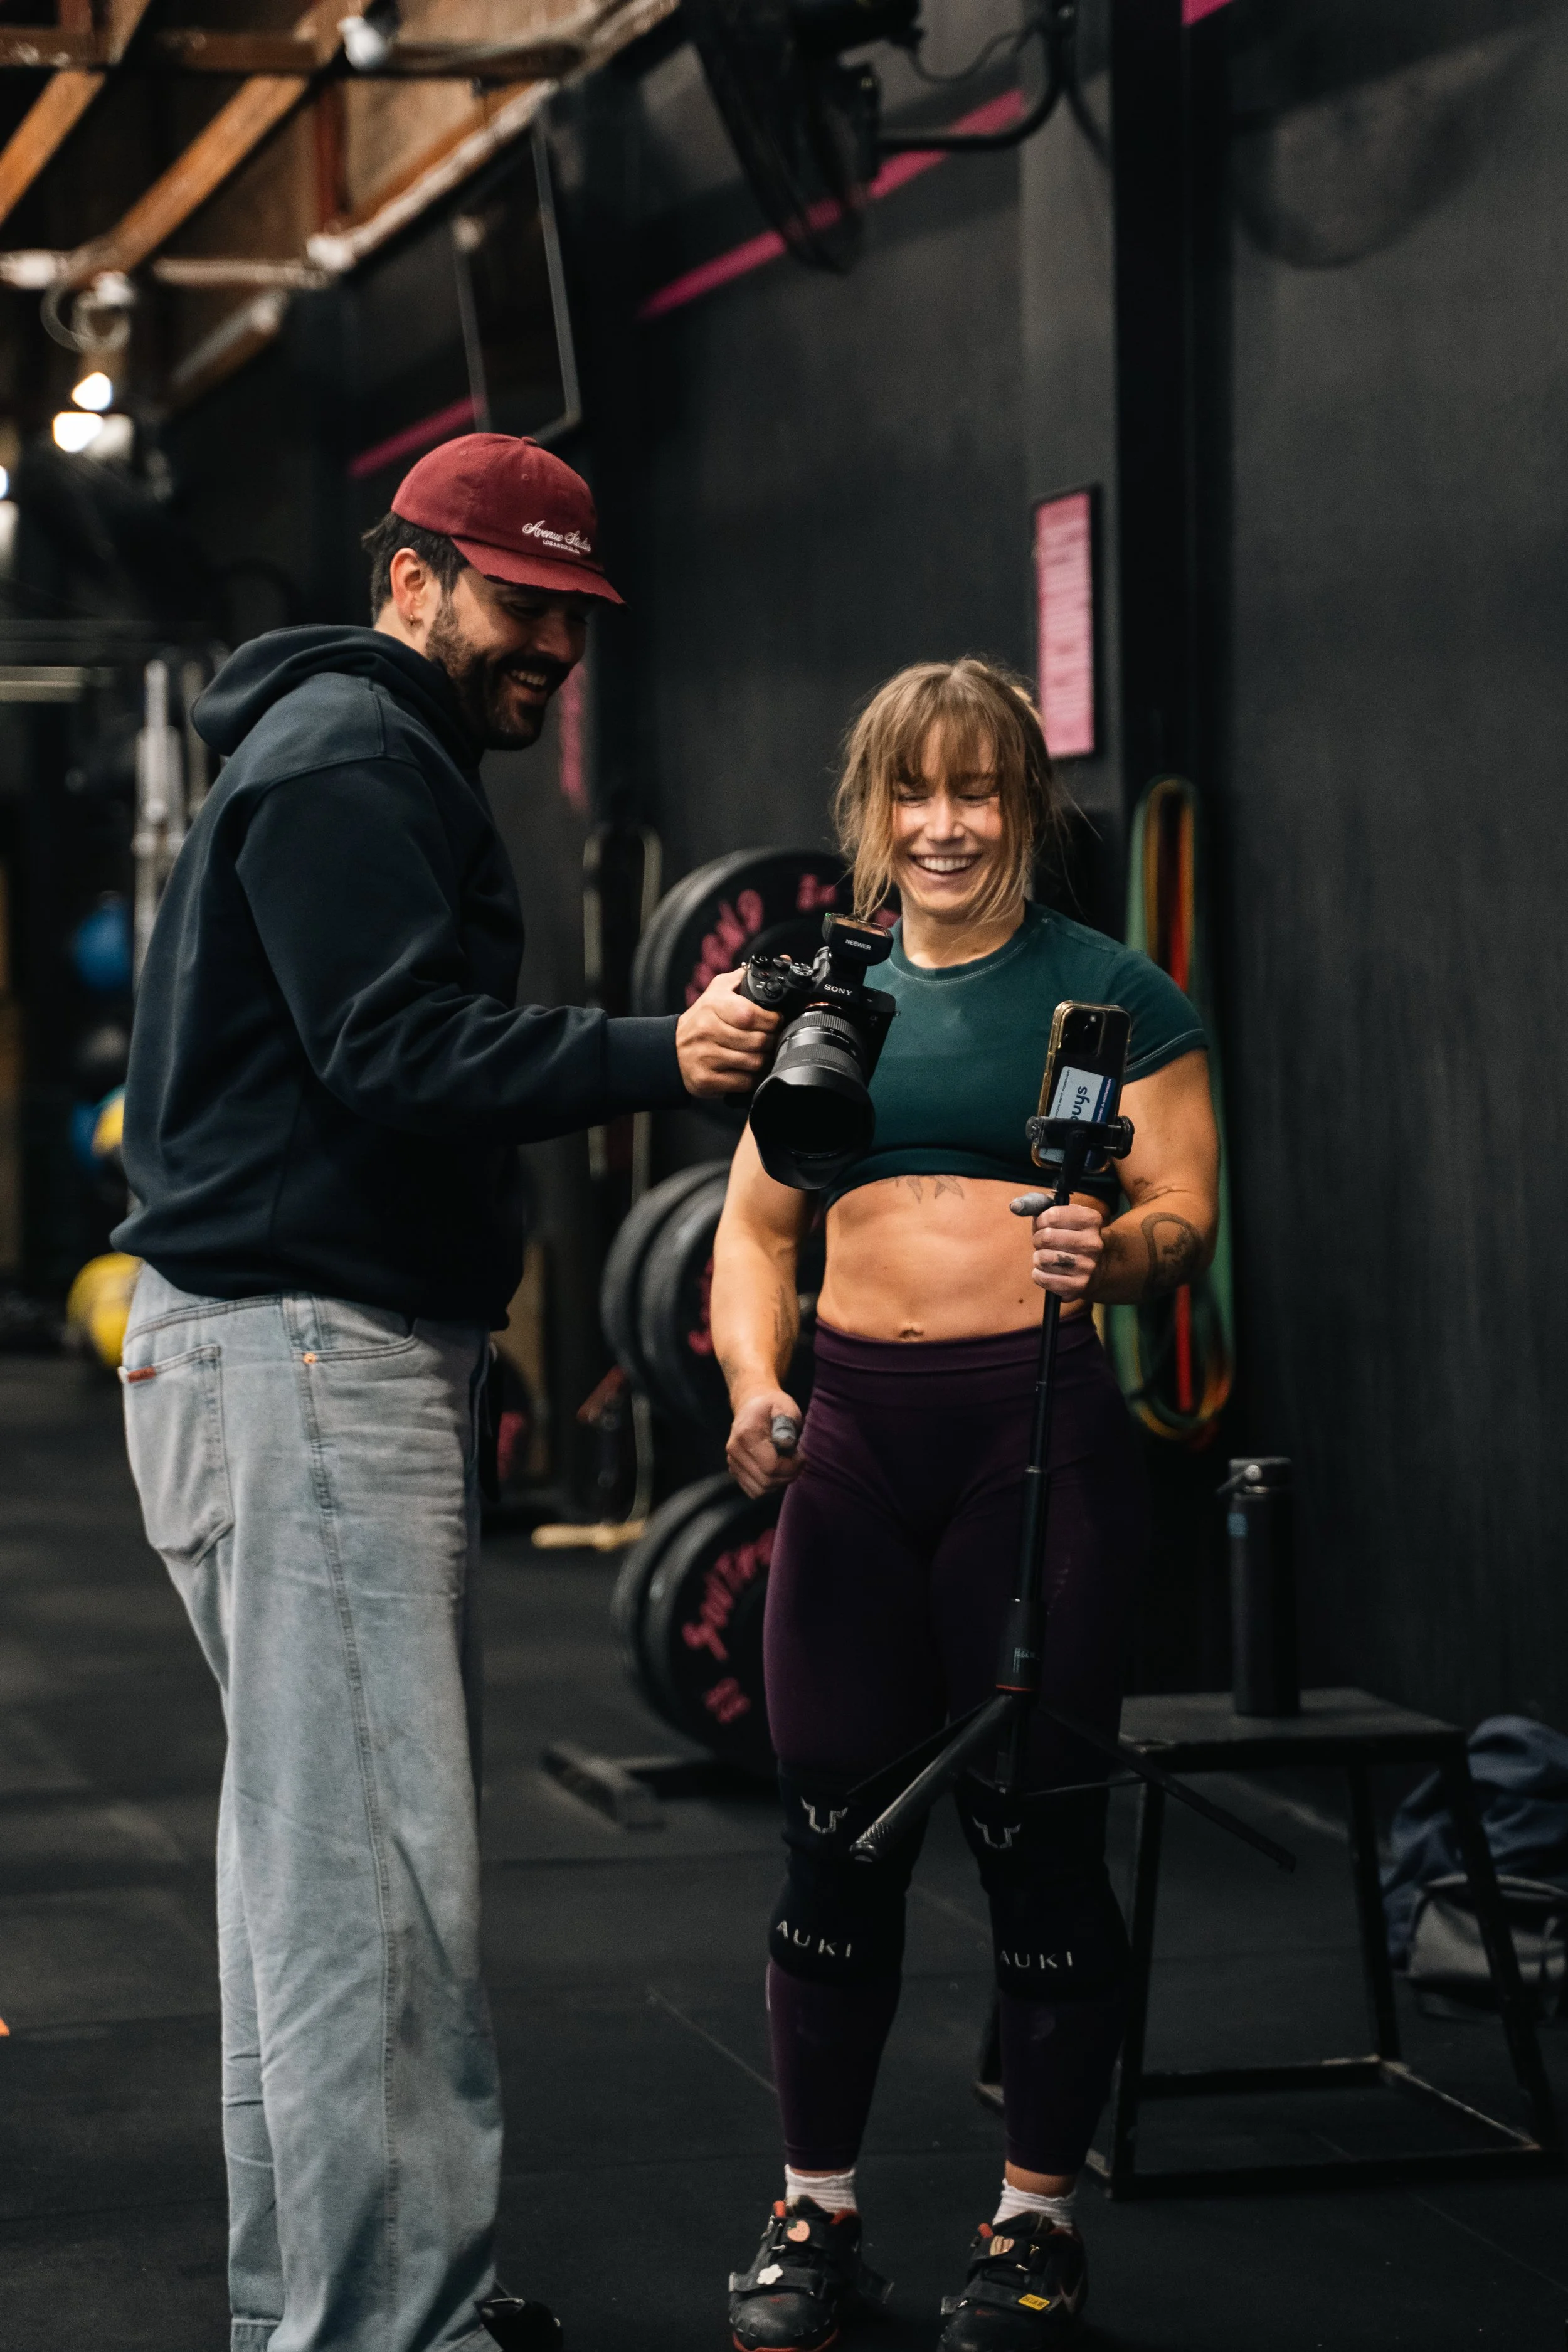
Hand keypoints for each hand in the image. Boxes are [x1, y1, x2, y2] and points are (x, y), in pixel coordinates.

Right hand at [676, 970, 778, 1098]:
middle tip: (770, 1039)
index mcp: (712, 1006)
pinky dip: (752, 1078)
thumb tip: (782, 961)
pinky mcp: (707, 1080)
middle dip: (771, 1041)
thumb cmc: (701, 1020)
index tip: (775, 1021)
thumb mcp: (718, 991)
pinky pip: (744, 1082)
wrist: (670, 1051)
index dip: (770, 1020)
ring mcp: (706, 1057)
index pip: (750, 1015)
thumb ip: (745, 978)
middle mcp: (707, 1031)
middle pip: (757, 1041)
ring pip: (754, 1063)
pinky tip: (748, 1070)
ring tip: (761, 1053)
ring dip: (764, 1060)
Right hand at [727, 1387, 803, 1497]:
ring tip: (787, 1465)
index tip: (800, 1455)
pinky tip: (776, 1470)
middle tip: (797, 1461)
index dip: (791, 1466)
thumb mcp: (785, 1405)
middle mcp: (735, 1450)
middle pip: (766, 1481)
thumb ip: (787, 1422)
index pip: (771, 1466)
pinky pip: (753, 1490)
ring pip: (760, 1490)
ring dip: (779, 1482)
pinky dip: (768, 1485)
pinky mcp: (734, 1470)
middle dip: (788, 1475)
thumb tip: (786, 1444)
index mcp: (746, 1434)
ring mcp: (732, 1462)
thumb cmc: (772, 1406)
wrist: (751, 1404)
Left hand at [1018, 1198, 1104, 1301]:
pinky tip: (1049, 1271)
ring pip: (1043, 1258)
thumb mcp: (1060, 1214)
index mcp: (1091, 1219)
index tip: (1044, 1225)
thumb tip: (1016, 1206)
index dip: (1041, 1220)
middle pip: (1047, 1237)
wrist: (1094, 1267)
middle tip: (1043, 1242)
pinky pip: (1042, 1278)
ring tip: (1047, 1257)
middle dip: (1038, 1239)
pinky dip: (1039, 1274)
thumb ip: (1037, 1204)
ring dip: (1038, 1257)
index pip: (1052, 1215)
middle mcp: (1094, 1243)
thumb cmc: (1068, 1236)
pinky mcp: (1079, 1286)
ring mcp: (1088, 1266)